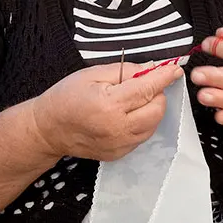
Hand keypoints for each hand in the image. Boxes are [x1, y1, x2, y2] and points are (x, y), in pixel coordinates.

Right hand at [31, 62, 182, 160]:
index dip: (164, 77)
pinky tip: (126, 115)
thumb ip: (125, 71)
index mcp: (109, 105)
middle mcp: (117, 128)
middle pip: (157, 109)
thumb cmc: (66, 97)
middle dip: (156, 93)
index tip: (175, 69)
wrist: (48, 129)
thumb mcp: (92, 74)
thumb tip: (151, 68)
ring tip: (131, 100)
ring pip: (154, 123)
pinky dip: (142, 122)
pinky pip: (143, 135)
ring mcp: (119, 144)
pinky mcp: (119, 154)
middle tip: (142, 85)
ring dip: (151, 108)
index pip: (147, 89)